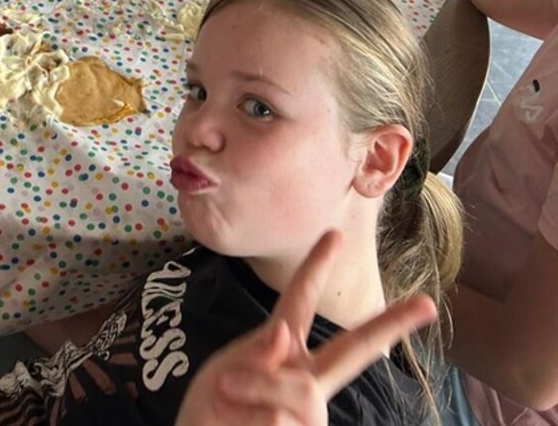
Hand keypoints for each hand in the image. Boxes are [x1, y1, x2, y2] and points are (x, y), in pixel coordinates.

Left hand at [175, 232, 435, 425]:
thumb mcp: (223, 374)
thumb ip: (256, 354)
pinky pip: (283, 416)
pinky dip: (253, 419)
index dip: (315, 267)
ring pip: (299, 389)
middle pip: (355, 348)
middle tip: (428, 303)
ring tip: (228, 401)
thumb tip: (284, 333)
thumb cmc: (210, 413)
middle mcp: (307, 378)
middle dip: (392, 324)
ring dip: (256, 390)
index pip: (299, 300)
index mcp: (282, 350)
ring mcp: (312, 412)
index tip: (334, 232)